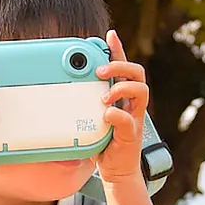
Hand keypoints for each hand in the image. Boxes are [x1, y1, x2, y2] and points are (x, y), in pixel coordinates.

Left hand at [93, 29, 151, 184]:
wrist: (115, 170)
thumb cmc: (103, 142)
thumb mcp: (90, 117)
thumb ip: (84, 102)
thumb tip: (62, 87)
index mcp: (122, 96)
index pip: (124, 67)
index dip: (118, 50)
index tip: (109, 35)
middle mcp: (132, 103)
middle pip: (137, 73)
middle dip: (120, 65)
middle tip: (100, 70)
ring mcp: (134, 118)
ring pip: (141, 90)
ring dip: (122, 87)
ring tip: (104, 95)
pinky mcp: (131, 135)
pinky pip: (128, 120)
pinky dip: (116, 115)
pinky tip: (105, 115)